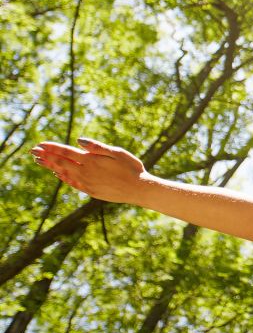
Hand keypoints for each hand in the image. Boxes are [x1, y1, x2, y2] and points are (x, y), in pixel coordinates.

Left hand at [31, 139, 148, 203]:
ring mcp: (86, 183)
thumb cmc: (132, 168)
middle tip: (32, 151)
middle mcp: (85, 172)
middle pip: (60, 163)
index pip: (66, 152)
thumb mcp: (118, 153)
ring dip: (50, 166)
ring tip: (39, 161)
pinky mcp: (90, 191)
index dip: (52, 148)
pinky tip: (57, 173)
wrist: (139, 190)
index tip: (40, 144)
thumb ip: (97, 147)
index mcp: (91, 161)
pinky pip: (71, 183)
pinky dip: (62, 177)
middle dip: (46, 156)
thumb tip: (79, 141)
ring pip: (63, 173)